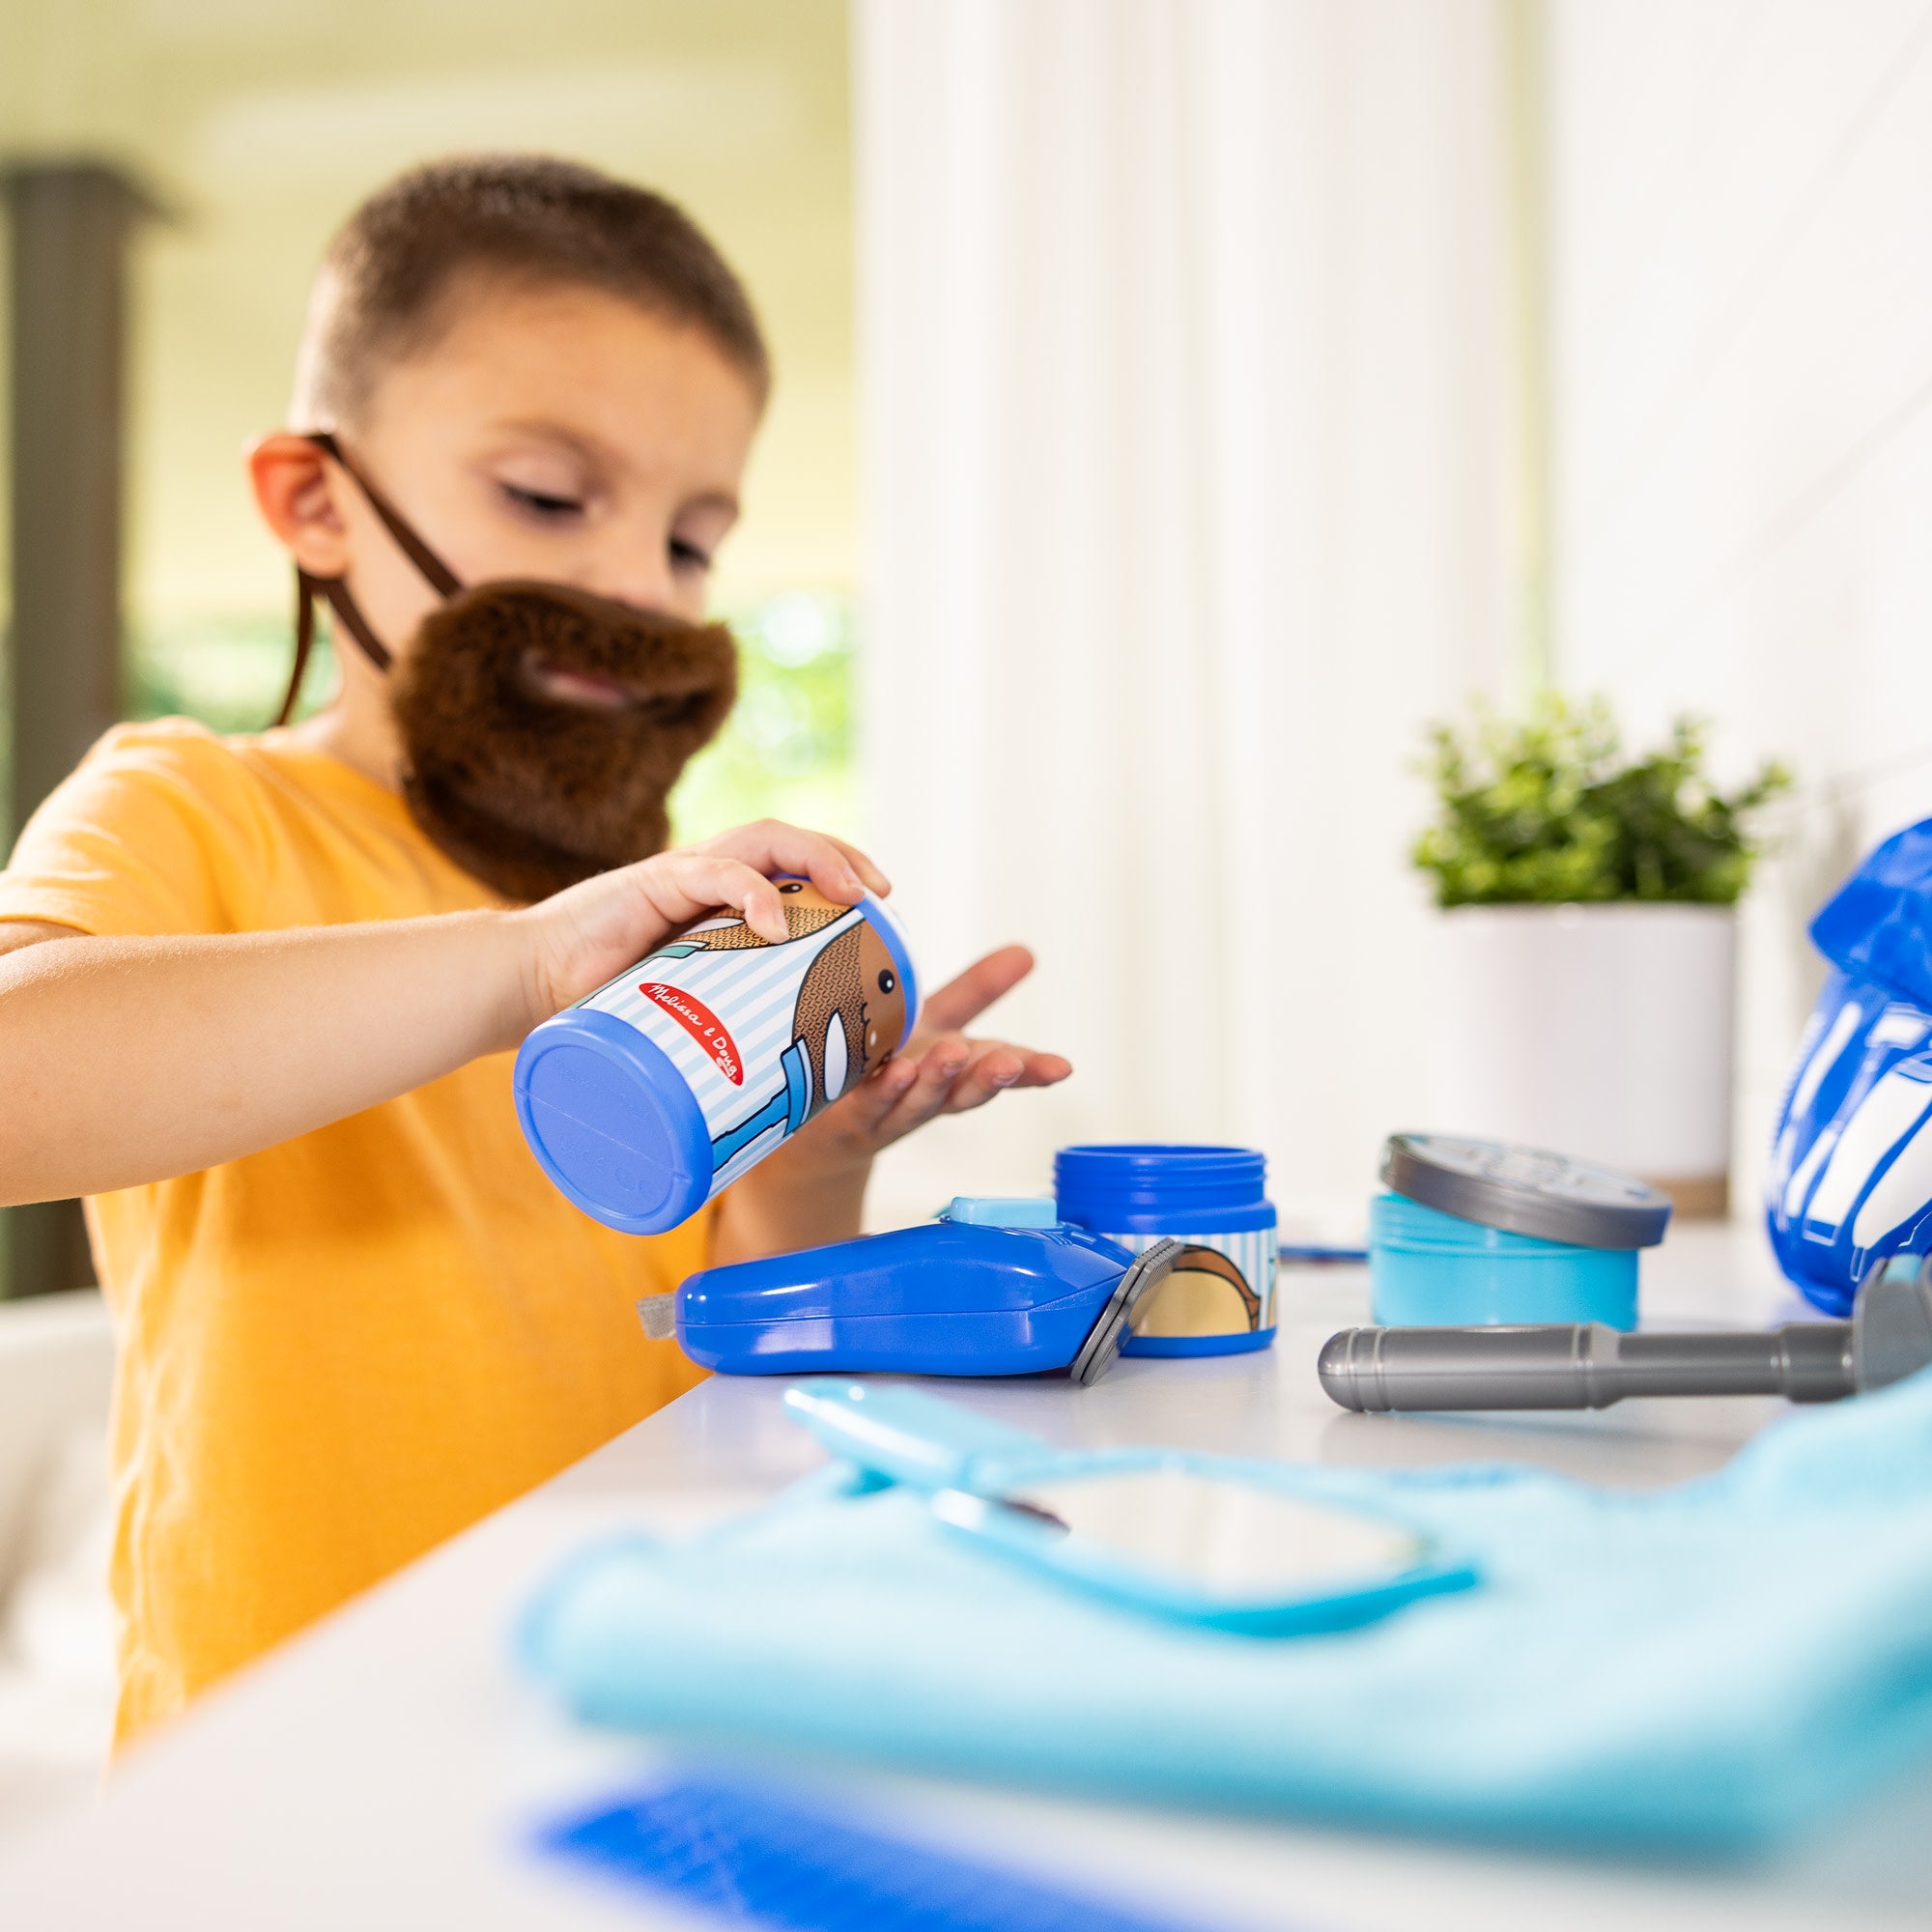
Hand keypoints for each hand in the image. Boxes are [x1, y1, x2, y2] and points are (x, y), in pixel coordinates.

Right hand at [509, 819, 889, 1033]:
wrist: (525, 987)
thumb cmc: (600, 1008)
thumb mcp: (679, 1019)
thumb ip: (719, 1039)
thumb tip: (777, 1118)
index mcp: (716, 901)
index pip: (791, 864)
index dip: (840, 871)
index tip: (881, 909)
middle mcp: (706, 876)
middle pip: (791, 842)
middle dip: (845, 858)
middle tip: (882, 896)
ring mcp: (682, 875)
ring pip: (766, 840)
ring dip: (819, 860)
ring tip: (855, 896)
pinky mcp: (652, 884)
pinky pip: (716, 874)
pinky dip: (753, 893)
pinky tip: (776, 922)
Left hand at [788, 943, 1072, 1165]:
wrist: (821, 1129)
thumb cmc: (887, 1066)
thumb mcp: (933, 1023)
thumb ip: (977, 991)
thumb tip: (1027, 950)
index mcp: (956, 1070)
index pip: (1001, 1069)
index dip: (1033, 1070)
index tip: (1062, 1068)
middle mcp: (930, 1095)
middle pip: (964, 1091)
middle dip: (988, 1078)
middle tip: (1009, 1062)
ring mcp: (891, 1110)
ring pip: (919, 1100)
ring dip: (936, 1080)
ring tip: (949, 1054)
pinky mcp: (850, 1116)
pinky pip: (869, 1103)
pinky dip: (884, 1090)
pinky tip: (895, 1072)